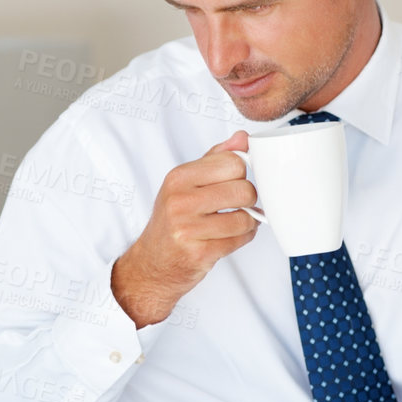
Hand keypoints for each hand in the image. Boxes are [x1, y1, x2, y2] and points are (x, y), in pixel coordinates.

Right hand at [111, 131, 256, 328]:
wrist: (153, 263)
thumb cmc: (172, 221)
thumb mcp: (185, 184)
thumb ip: (214, 158)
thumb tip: (241, 138)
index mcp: (178, 178)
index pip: (232, 162)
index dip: (241, 173)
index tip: (235, 181)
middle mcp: (180, 201)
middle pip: (243, 189)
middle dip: (247, 199)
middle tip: (238, 204)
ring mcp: (188, 229)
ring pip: (245, 217)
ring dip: (248, 221)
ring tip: (237, 222)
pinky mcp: (200, 253)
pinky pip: (240, 239)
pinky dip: (244, 237)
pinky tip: (232, 236)